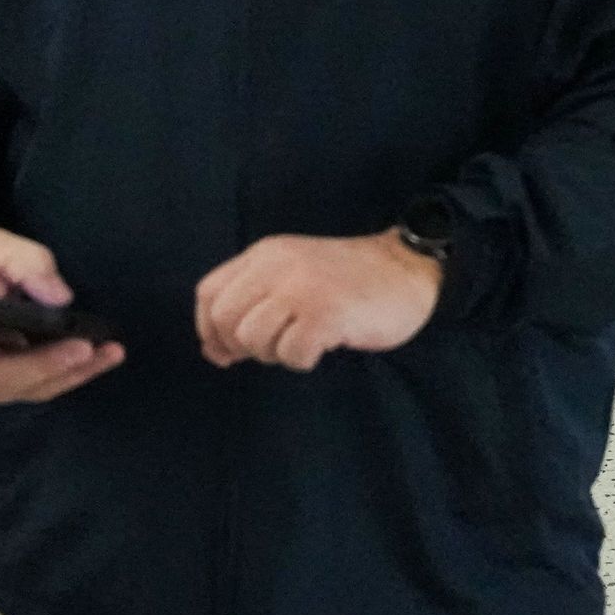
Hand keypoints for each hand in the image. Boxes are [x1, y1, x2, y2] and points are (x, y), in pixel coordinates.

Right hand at [0, 229, 125, 403]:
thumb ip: (22, 262)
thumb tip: (58, 296)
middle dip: (44, 364)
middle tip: (84, 348)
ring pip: (27, 387)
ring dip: (70, 373)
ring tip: (109, 352)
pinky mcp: (6, 389)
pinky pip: (40, 388)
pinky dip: (72, 375)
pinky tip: (101, 357)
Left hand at [194, 231, 438, 370]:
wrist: (406, 270)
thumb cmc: (347, 280)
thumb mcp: (292, 275)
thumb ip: (253, 302)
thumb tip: (213, 351)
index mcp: (265, 254)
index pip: (208, 293)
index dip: (208, 329)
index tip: (227, 351)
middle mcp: (277, 266)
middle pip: (226, 319)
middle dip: (242, 346)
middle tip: (275, 347)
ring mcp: (302, 288)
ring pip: (254, 338)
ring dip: (274, 354)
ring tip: (302, 342)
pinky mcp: (327, 313)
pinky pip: (292, 353)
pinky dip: (303, 360)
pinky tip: (323, 345)